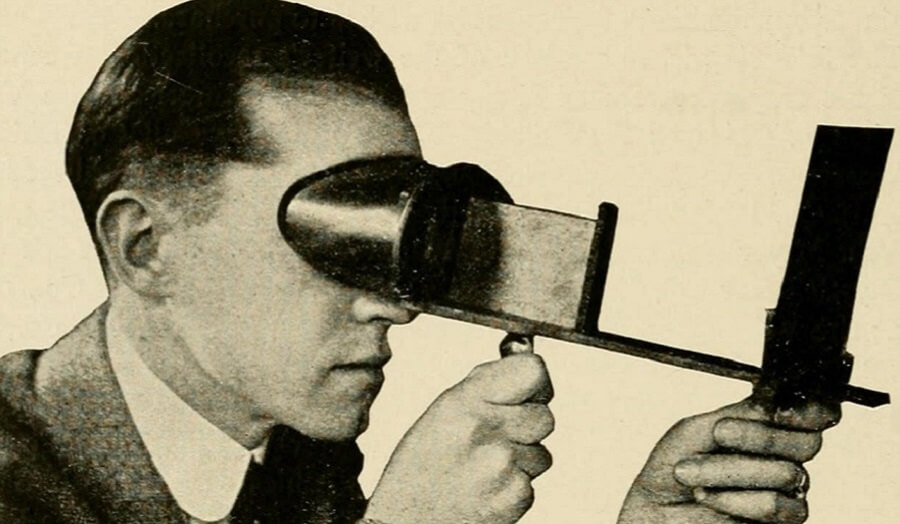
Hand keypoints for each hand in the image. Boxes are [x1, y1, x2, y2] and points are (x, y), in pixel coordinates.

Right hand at [365, 353, 554, 523]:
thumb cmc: (420, 468)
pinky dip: (515, 483)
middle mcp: (486, 431)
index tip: (528, 390)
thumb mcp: (441, 412)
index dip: (535, 382)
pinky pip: (534, 480)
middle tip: (495, 437)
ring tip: (483, 467)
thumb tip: (523, 358)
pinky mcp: (516, 497)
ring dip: (521, 457)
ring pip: (542, 451)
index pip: (533, 371)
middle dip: (527, 425)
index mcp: (464, 402)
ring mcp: (504, 466)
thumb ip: (484, 386)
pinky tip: (486, 487)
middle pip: (546, 416)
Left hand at [618, 397, 839, 523]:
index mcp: (768, 425)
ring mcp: (789, 491)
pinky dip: (735, 499)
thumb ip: (733, 416)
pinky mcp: (784, 521)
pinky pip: (776, 506)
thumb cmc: (673, 466)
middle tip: (719, 433)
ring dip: (730, 471)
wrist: (656, 509)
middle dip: (759, 436)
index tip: (778, 412)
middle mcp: (785, 456)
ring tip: (690, 474)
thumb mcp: (695, 430)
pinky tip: (706, 496)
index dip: (808, 411)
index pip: (814, 413)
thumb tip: (769, 406)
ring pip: (786, 473)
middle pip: (807, 442)